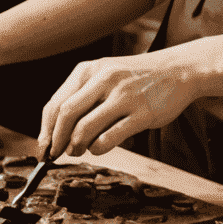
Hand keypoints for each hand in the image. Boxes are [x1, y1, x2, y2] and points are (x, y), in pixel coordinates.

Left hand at [38, 50, 206, 159]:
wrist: (178, 70)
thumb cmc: (137, 77)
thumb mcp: (106, 74)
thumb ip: (83, 96)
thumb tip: (57, 130)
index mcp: (90, 69)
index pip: (56, 102)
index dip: (45, 129)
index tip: (44, 146)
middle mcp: (104, 79)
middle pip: (66, 115)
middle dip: (56, 140)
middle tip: (56, 154)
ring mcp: (124, 96)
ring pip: (85, 128)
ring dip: (75, 146)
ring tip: (78, 151)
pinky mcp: (142, 114)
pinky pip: (110, 138)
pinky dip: (98, 149)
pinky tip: (99, 148)